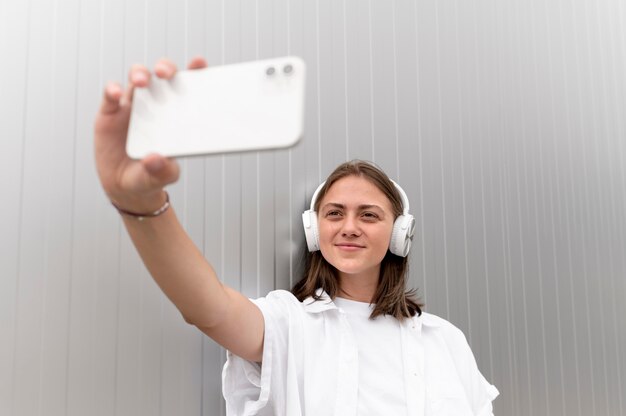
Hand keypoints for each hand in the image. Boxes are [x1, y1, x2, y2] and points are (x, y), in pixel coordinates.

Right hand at [94, 56, 207, 211]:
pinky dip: (112, 90)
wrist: (125, 186)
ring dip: (139, 74)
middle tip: (165, 73)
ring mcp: (132, 106)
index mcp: (175, 114)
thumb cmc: (151, 175)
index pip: (186, 88)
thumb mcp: (161, 177)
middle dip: (164, 68)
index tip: (200, 63)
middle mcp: (155, 104)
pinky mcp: (110, 112)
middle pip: (160, 75)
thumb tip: (156, 160)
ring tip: (141, 82)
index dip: (193, 73)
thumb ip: (162, 171)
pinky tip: (115, 93)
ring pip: (136, 78)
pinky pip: (110, 95)